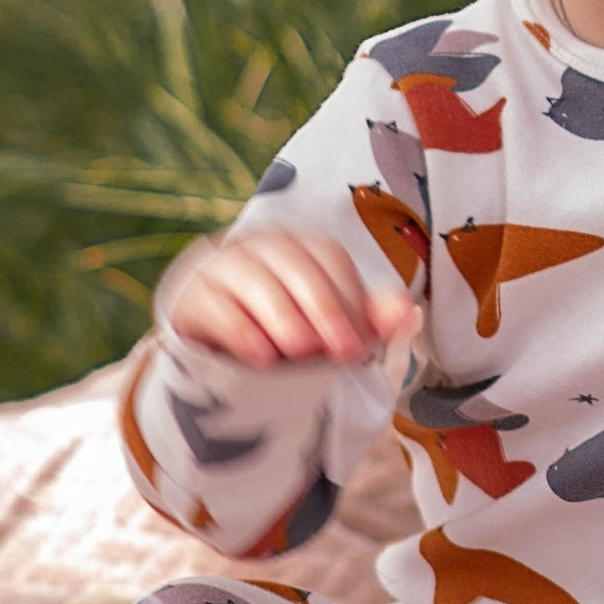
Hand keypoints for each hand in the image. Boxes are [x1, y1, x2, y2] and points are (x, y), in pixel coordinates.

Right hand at [169, 231, 416, 368]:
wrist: (219, 346)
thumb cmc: (289, 328)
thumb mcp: (330, 327)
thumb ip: (369, 319)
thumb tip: (410, 312)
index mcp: (300, 246)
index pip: (329, 260)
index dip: (350, 299)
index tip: (363, 344)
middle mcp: (261, 247)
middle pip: (295, 266)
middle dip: (323, 308)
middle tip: (343, 351)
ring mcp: (223, 268)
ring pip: (254, 281)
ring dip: (283, 317)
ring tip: (301, 352)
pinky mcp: (193, 296)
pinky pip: (216, 306)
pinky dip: (240, 330)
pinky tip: (261, 357)